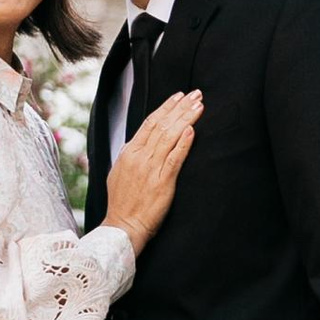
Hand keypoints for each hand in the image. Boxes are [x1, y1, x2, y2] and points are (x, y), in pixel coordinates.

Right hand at [104, 88, 202, 251]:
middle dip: (180, 107)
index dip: (166, 107)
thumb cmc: (122, 202)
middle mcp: (139, 157)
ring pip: (170, 137)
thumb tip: (138, 141)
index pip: (150, 122)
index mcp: (129, 152)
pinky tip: (192, 130)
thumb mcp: (119, 172)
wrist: (123, 226)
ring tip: (199, 105)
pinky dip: (183, 143)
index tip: (179, 96)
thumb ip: (130, 155)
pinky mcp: (162, 183)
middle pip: (162, 125)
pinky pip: (174, 159)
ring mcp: (151, 169)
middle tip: (196, 93)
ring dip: (186, 119)